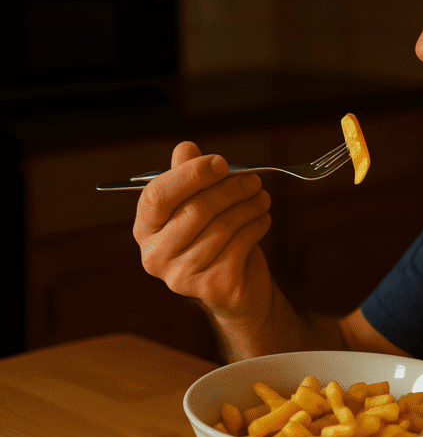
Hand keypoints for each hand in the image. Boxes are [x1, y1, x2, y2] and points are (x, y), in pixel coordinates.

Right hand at [133, 141, 273, 324]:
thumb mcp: (201, 204)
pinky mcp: (212, 287)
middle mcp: (155, 256)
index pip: (157, 195)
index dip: (191, 174)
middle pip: (195, 210)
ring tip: (262, 200)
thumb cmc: (217, 239)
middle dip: (231, 189)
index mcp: (146, 229)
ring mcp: (181, 276)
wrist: (238, 288)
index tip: (221, 163)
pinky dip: (257, 226)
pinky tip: (262, 221)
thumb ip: (189, 177)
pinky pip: (240, 245)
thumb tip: (186, 148)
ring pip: (222, 226)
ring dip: (249, 206)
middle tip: (254, 181)